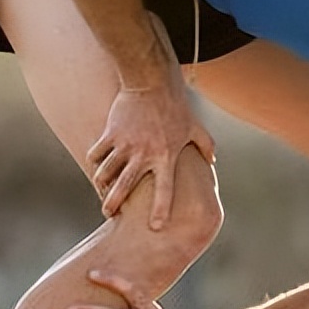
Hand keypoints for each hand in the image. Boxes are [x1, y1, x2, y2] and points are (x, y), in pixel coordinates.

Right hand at [87, 74, 214, 230]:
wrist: (150, 81)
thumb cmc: (174, 106)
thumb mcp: (194, 126)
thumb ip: (206, 145)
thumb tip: (213, 160)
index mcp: (165, 157)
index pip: (165, 190)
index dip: (161, 210)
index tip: (156, 227)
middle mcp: (143, 154)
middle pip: (124, 187)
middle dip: (113, 204)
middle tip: (110, 214)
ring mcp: (125, 144)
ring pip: (105, 173)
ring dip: (101, 184)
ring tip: (102, 190)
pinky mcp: (110, 133)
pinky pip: (96, 154)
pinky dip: (95, 161)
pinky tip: (96, 165)